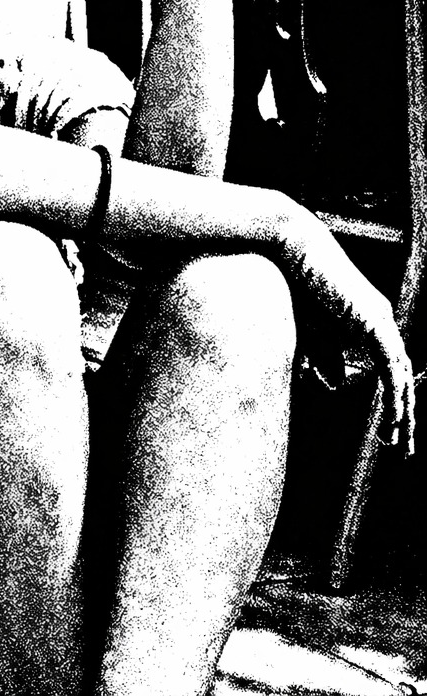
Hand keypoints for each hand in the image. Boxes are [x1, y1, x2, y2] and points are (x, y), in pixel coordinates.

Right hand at [276, 205, 415, 453]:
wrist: (290, 248)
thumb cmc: (293, 283)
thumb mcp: (311, 331)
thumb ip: (327, 356)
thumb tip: (338, 385)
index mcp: (366, 323)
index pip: (387, 370)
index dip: (390, 401)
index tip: (386, 432)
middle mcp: (379, 322)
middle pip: (401, 376)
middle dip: (404, 414)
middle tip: (403, 447)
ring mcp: (380, 320)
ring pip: (401, 375)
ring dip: (404, 411)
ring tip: (400, 441)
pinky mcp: (373, 320)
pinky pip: (392, 365)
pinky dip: (394, 393)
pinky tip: (396, 415)